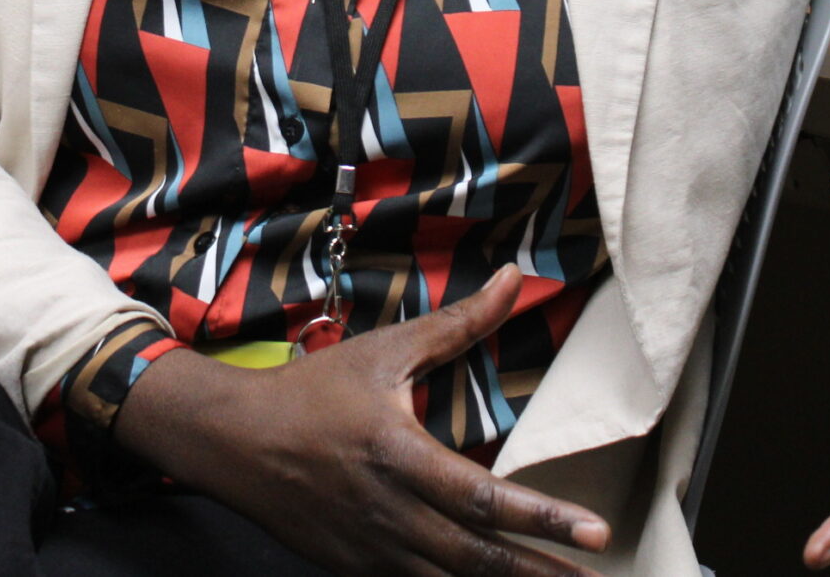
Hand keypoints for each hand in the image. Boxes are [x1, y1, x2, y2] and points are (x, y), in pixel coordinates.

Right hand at [114, 265, 610, 575]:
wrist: (231, 441)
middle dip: (541, 572)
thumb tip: (513, 280)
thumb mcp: (384, 352)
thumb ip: (456, 325)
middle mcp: (387, 512)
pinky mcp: (355, 571)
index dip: (544, 518)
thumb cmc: (312, 392)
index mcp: (397, 456)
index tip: (598, 532)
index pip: (483, 497)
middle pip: (477, 558)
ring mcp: (370, 551)